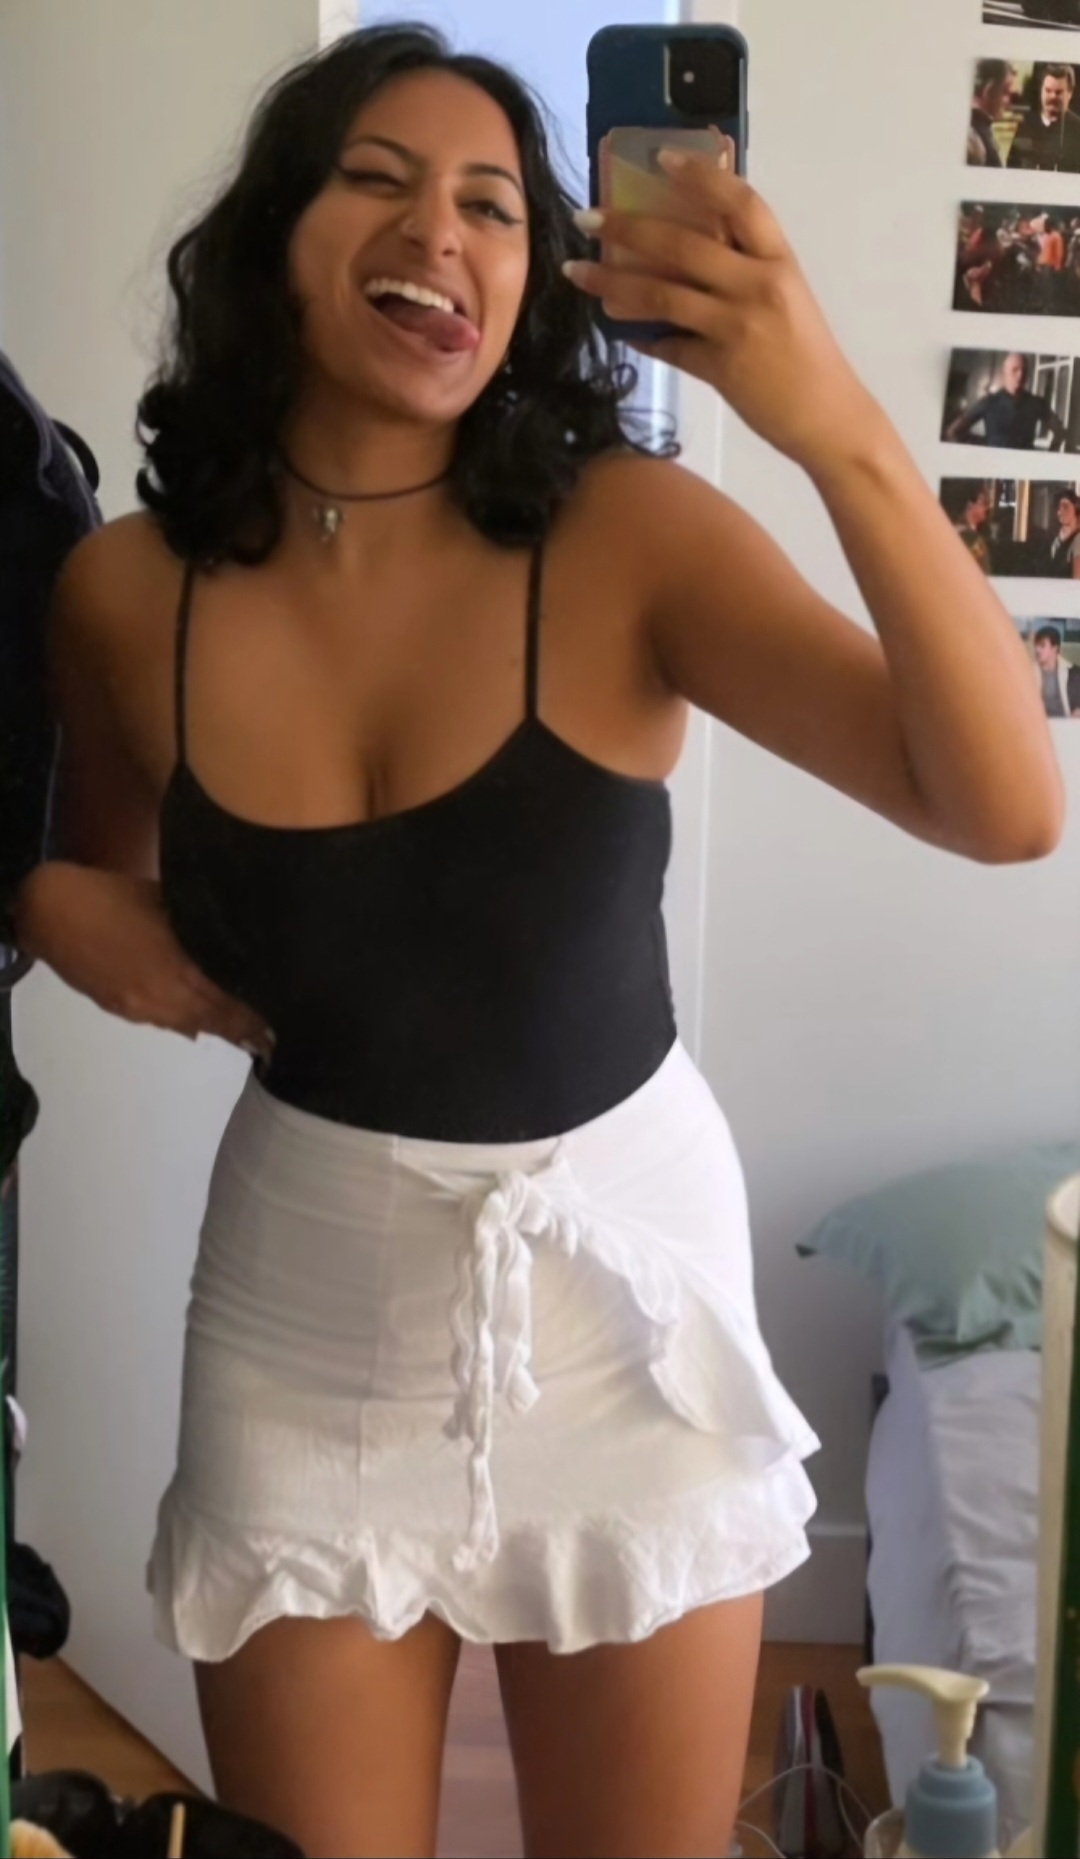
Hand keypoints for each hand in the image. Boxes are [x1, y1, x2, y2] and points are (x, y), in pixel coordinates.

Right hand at [15, 863, 274, 1060]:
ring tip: (242, 1037)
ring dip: (213, 1030)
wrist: (52, 913)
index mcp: (176, 968)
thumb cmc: (114, 896)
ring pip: (184, 1024)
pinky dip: (184, 1024)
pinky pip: (160, 1021)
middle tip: (268, 1042)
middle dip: (239, 1031)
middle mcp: (160, 995)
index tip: (274, 1030)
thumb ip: (196, 924)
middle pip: (209, 1020)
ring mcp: (137, 1005)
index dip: (250, 1019)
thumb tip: (224, 933)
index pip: (224, 1003)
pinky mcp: (118, 1006)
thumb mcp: (164, 901)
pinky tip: (197, 1026)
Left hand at [564, 149, 877, 472]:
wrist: (828, 418)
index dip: (701, 175)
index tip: (660, 158)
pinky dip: (640, 338)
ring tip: (577, 271)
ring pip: (663, 295)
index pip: (740, 202)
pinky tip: (619, 331)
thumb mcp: (786, 296)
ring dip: (613, 282)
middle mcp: (758, 286)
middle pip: (684, 245)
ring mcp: (737, 327)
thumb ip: (745, 269)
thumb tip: (688, 247)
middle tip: (588, 218)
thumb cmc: (807, 355)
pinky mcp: (720, 367)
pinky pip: (668, 346)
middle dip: (628, 227)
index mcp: (778, 261)